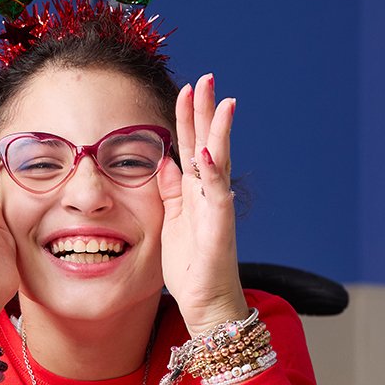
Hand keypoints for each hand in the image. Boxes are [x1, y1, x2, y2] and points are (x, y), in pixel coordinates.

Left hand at [158, 73, 247, 335]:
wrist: (208, 306)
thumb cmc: (191, 270)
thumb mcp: (171, 223)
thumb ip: (170, 192)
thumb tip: (164, 162)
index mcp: (195, 193)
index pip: (190, 146)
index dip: (187, 118)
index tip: (187, 88)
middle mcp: (209, 195)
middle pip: (208, 144)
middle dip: (206, 111)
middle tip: (207, 77)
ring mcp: (216, 209)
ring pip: (218, 161)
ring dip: (218, 130)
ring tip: (220, 100)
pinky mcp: (218, 228)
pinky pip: (215, 194)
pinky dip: (211, 171)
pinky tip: (208, 150)